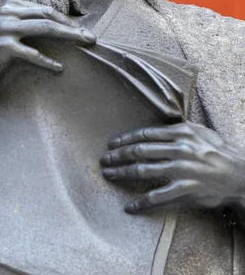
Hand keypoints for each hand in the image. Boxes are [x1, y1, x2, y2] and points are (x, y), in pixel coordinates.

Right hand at [0, 0, 95, 102]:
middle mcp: (7, 14)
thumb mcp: (1, 28)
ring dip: (68, 36)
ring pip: (44, 29)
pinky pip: (32, 54)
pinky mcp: (3, 48)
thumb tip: (51, 25)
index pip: (44, 9)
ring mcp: (5, 30)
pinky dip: (48, 62)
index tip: (79, 29)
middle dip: (72, 26)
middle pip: (48, 16)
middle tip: (90, 37)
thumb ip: (21, 22)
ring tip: (84, 44)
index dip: (65, 19)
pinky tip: (59, 68)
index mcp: (9, 7)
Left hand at [100, 122, 244, 214]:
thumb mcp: (200, 132)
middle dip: (118, 155)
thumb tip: (156, 128)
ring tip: (109, 175)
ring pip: (143, 171)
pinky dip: (141, 203)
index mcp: (180, 133)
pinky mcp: (185, 190)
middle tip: (104, 160)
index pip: (145, 134)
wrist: (240, 175)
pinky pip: (157, 197)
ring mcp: (181, 170)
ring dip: (122, 173)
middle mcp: (178, 149)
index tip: (111, 144)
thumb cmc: (218, 152)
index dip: (125, 139)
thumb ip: (177, 129)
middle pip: (139, 151)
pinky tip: (130, 207)